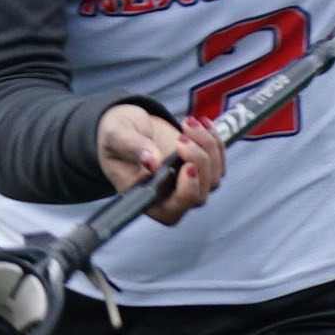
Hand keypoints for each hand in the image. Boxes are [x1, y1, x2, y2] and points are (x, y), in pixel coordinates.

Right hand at [94, 98, 228, 224]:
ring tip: (188, 123)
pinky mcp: (200, 168)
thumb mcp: (117, 136)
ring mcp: (188, 184)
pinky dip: (215, 141)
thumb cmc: (116, 137)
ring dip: (208, 147)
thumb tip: (152, 161)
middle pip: (199, 194)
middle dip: (198, 162)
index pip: (172, 211)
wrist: (129, 127)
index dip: (186, 193)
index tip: (186, 166)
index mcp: (146, 199)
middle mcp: (170, 197)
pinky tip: (202, 123)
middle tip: (182, 136)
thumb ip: (132, 147)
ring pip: (214, 177)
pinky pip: (219, 161)